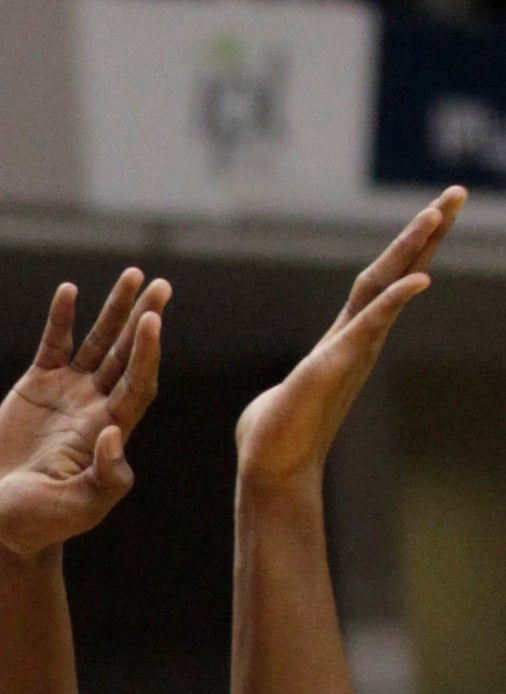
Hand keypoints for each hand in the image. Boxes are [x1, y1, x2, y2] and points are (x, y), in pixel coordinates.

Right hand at [0, 270, 170, 558]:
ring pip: (98, 342)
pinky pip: (55, 345)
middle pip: (128, 354)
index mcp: (112, 430)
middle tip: (162, 286)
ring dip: (115, 309)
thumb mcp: (78, 507)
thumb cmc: (43, 521)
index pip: (138, 382)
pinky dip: (62, 319)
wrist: (5, 519)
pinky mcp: (38, 387)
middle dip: (144, 319)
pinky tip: (69, 291)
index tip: (151, 321)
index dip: (147, 352)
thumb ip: (104, 478)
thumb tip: (115, 434)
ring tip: (133, 274)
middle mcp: (96, 405)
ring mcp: (69, 393)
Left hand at [236, 189, 462, 492]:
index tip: (433, 212)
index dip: (406, 249)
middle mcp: (356, 339)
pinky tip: (418, 280)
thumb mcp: (292, 392)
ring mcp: (350, 351)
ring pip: (388, 290)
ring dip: (414, 250)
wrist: (271, 468)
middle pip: (397, 274)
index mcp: (346, 338)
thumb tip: (284, 397)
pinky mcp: (332, 367)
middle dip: (425, 233)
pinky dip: (392, 303)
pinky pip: (368, 327)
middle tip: (455, 193)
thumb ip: (299, 384)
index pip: (380, 283)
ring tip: (440, 212)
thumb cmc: (276, 434)